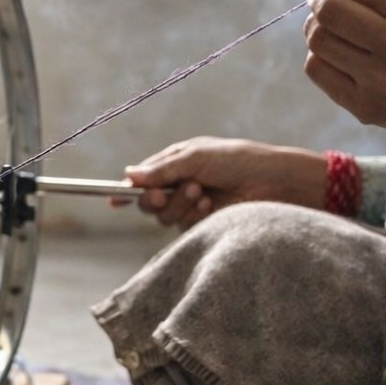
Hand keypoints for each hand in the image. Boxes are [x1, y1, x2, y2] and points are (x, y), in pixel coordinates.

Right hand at [113, 137, 326, 230]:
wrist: (272, 182)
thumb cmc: (236, 160)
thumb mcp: (195, 157)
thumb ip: (161, 170)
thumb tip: (129, 175)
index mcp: (175, 164)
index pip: (143, 178)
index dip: (127, 189)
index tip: (113, 200)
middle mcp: (179, 186)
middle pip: (148, 202)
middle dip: (153, 198)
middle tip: (164, 194)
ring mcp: (192, 207)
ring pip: (163, 216)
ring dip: (178, 204)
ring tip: (200, 192)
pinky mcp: (205, 225)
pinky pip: (183, 227)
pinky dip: (192, 216)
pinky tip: (210, 205)